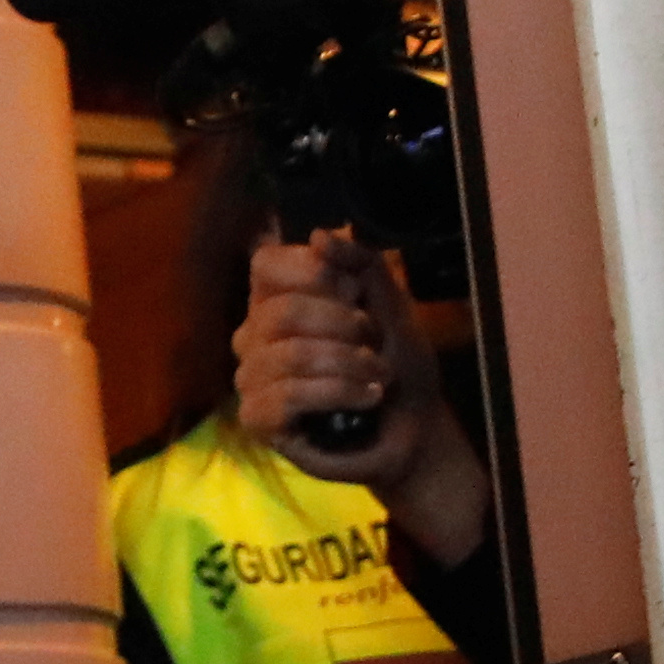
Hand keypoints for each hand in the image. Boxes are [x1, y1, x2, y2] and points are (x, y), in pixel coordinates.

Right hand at [231, 235, 493, 564]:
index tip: (355, 296)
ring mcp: (251, 377)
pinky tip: (366, 399)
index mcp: (276, 297)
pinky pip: (287, 396)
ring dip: (349, 365)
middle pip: (282, 311)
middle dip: (343, 326)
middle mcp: (253, 333)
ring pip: (289, 355)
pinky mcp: (257, 420)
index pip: (266, 264)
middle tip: (374, 344)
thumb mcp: (392, 304)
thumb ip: (363, 263)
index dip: (315, 275)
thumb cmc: (395, 363)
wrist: (413, 428)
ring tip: (378, 377)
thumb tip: (320, 235)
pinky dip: (339, 393)